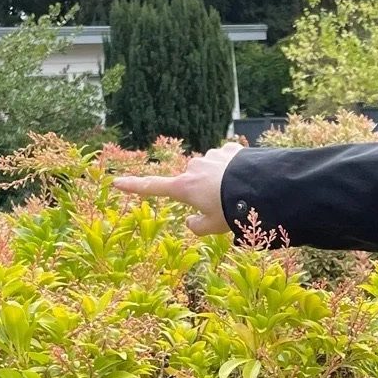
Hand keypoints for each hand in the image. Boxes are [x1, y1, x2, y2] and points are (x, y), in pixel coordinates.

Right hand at [110, 141, 242, 235]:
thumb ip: (197, 226)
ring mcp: (211, 156)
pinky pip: (227, 161)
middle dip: (203, 191)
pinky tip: (246, 178)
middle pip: (192, 182)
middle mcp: (193, 168)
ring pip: (210, 171)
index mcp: (184, 187)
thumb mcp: (213, 227)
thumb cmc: (233, 211)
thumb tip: (190, 220)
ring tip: (238, 193)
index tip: (116, 182)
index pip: (153, 187)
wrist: (261, 188)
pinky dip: (233, 169)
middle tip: (223, 206)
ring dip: (219, 180)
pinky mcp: (230, 150)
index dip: (134, 187)